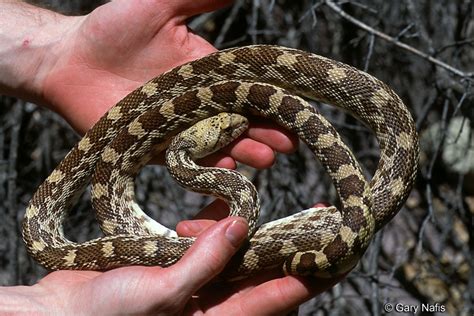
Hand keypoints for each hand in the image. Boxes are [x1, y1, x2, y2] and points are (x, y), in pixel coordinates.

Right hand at [8, 204, 342, 314]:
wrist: (61, 312)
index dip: (306, 276)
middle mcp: (211, 301)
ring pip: (237, 253)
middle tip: (318, 222)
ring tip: (263, 208)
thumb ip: (205, 264)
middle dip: (289, 247)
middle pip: (262, 273)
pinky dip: (212, 221)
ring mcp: (194, 281)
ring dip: (247, 231)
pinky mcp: (175, 263)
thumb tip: (242, 227)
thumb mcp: (162, 294)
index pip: (273, 298)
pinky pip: (204, 240)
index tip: (335, 253)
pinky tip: (220, 204)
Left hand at [32, 0, 297, 168]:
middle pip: (240, 119)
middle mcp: (199, 103)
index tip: (294, 106)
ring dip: (244, 150)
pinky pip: (187, 159)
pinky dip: (206, 164)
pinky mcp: (159, 149)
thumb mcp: (157, 6)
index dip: (270, 97)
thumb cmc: (111, 30)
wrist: (70, 61)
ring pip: (219, 142)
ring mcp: (181, 128)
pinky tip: (224, 168)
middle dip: (265, 130)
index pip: (246, 87)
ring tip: (266, 156)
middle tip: (288, 142)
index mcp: (207, 73)